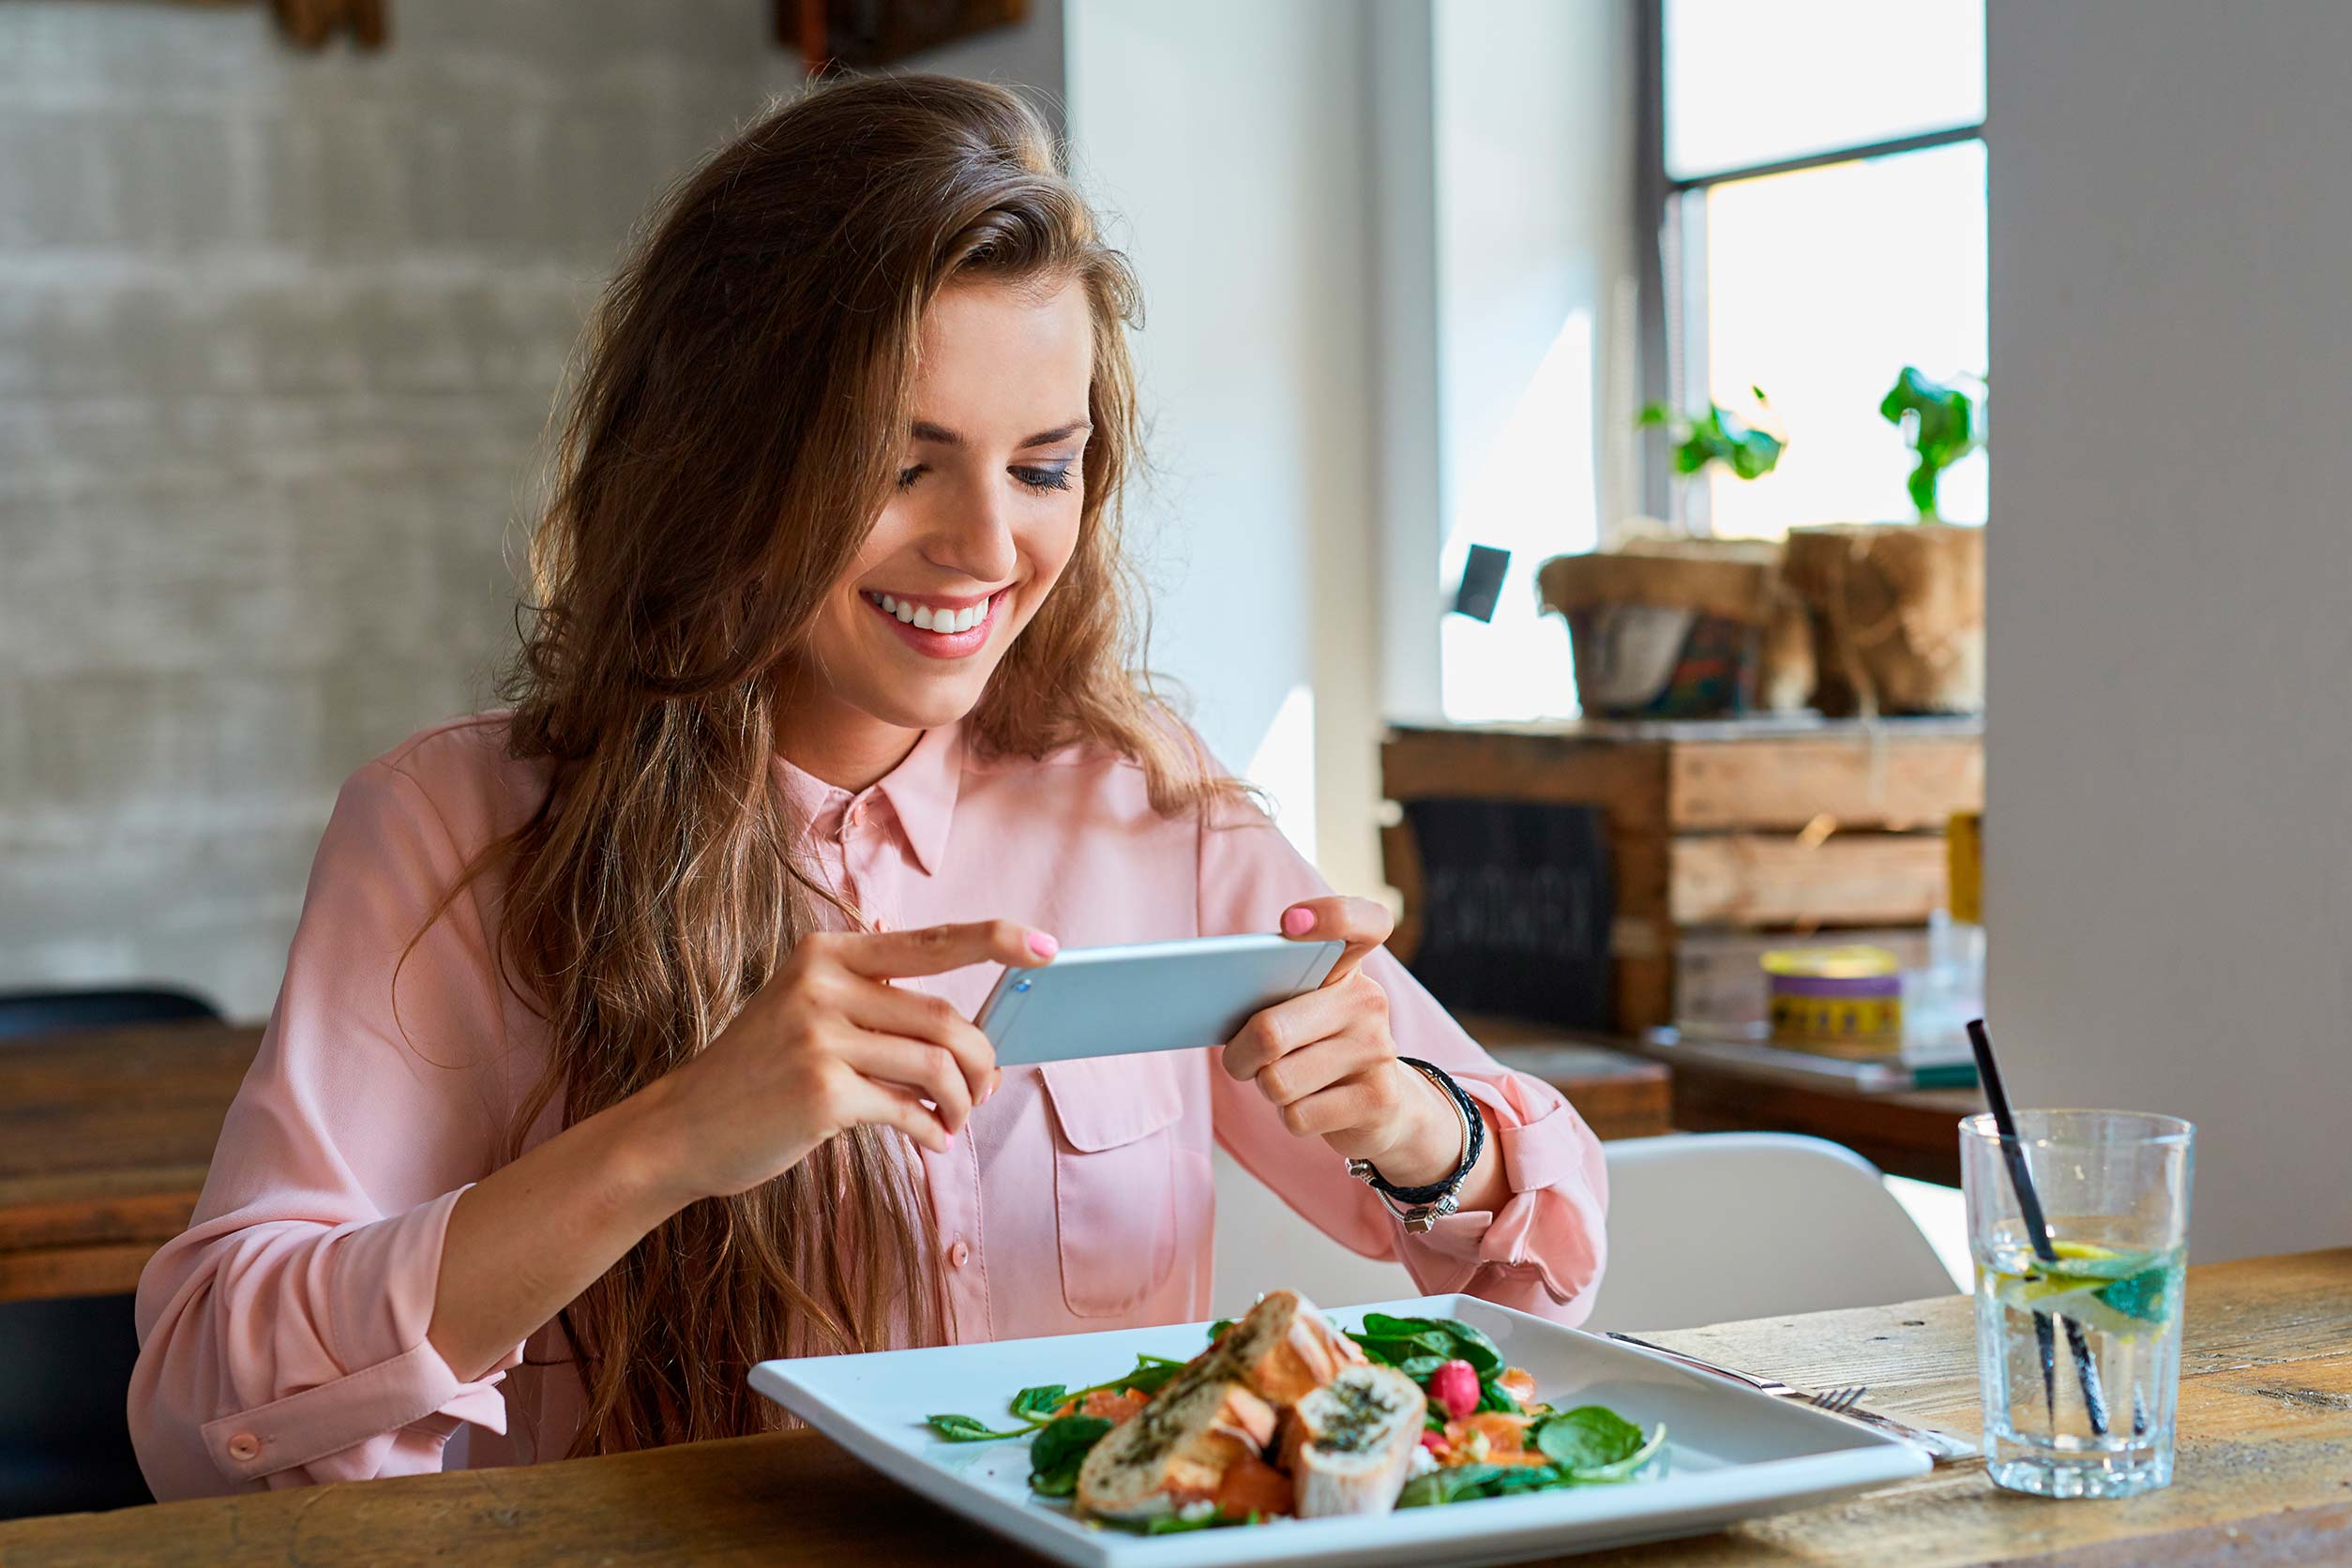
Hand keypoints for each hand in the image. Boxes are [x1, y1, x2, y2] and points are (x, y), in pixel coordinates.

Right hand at [639, 920, 1056, 1201]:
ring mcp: (818, 1037)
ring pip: (936, 1065)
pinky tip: (931, 1141)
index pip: (930, 941)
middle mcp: (821, 985)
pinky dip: (932, 1131)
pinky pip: (909, 1111)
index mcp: (826, 954)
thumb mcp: (805, 1012)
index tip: (1046, 948)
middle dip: (981, 1061)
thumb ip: (876, 1008)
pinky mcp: (821, 1092)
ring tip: (955, 1120)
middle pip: (945, 1017)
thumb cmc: (760, 1073)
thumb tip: (973, 1040)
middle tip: (982, 1092)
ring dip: (961, 1101)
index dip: (996, 939)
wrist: (681, 1128)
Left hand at [1219, 896, 1461, 1186]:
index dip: (1332, 915)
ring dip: (1266, 1088)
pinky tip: (1312, 1105)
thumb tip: (1201, 1001)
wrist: (1381, 1107)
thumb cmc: (1316, 1048)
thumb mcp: (1297, 1011)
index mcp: (1345, 966)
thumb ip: (1267, 993)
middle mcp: (1368, 1000)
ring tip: (1286, 1080)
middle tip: (1241, 1059)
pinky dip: (1290, 1116)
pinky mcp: (1379, 1098)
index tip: (1289, 923)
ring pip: (1278, 1081)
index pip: (1364, 921)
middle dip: (1238, 1056)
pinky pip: (1297, 1115)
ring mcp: (1378, 1048)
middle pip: (1270, 1031)